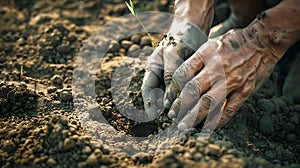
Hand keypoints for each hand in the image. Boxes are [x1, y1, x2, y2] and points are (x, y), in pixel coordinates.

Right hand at [141, 18, 206, 119]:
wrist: (194, 28)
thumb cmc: (181, 37)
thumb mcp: (173, 54)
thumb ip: (171, 75)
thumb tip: (168, 100)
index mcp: (153, 68)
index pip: (147, 88)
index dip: (149, 102)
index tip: (153, 115)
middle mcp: (161, 74)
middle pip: (159, 94)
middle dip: (163, 107)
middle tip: (171, 117)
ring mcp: (173, 76)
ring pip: (172, 95)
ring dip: (175, 105)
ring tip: (181, 115)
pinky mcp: (186, 78)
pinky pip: (184, 91)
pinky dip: (186, 99)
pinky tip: (192, 106)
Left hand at [164, 20, 280, 131]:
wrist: (262, 41)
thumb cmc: (232, 41)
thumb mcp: (210, 44)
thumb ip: (196, 60)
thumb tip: (179, 79)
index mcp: (206, 54)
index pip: (183, 74)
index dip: (173, 90)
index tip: (168, 100)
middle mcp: (217, 68)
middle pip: (193, 90)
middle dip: (179, 106)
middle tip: (172, 116)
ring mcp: (232, 80)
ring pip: (208, 103)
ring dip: (194, 116)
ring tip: (184, 126)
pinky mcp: (245, 90)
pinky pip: (229, 109)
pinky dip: (217, 121)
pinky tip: (207, 127)